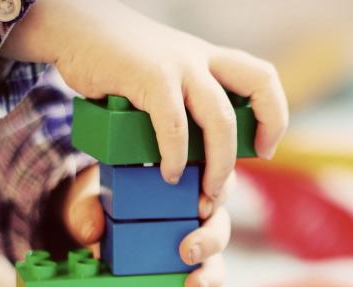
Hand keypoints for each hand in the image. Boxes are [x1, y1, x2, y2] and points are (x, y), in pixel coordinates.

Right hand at [1, 0, 287, 203]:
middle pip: (259, 86)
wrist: (78, 31)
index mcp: (208, 60)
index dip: (274, 115)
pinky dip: (174, 155)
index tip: (264, 148)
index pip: (262, 78)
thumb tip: (189, 153)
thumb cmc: (120, 64)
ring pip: (219, 118)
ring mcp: (178, 65)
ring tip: (205, 191)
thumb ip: (182, 103)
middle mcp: (200, 58)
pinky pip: (174, 125)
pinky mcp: (149, 76)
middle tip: (238, 174)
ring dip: (219, 163)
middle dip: (262, 134)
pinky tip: (167, 173)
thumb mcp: (163, 76)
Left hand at [59, 164, 233, 286]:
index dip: (218, 190)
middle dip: (211, 236)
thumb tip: (91, 231)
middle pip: (219, 218)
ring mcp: (196, 236)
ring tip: (193, 284)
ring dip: (211, 269)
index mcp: (181, 180)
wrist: (97, 224)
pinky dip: (206, 284)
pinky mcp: (191, 262)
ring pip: (217, 250)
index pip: (213, 178)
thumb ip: (87, 208)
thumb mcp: (92, 198)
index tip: (201, 205)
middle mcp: (195, 208)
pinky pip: (208, 273)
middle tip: (188, 250)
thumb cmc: (104, 202)